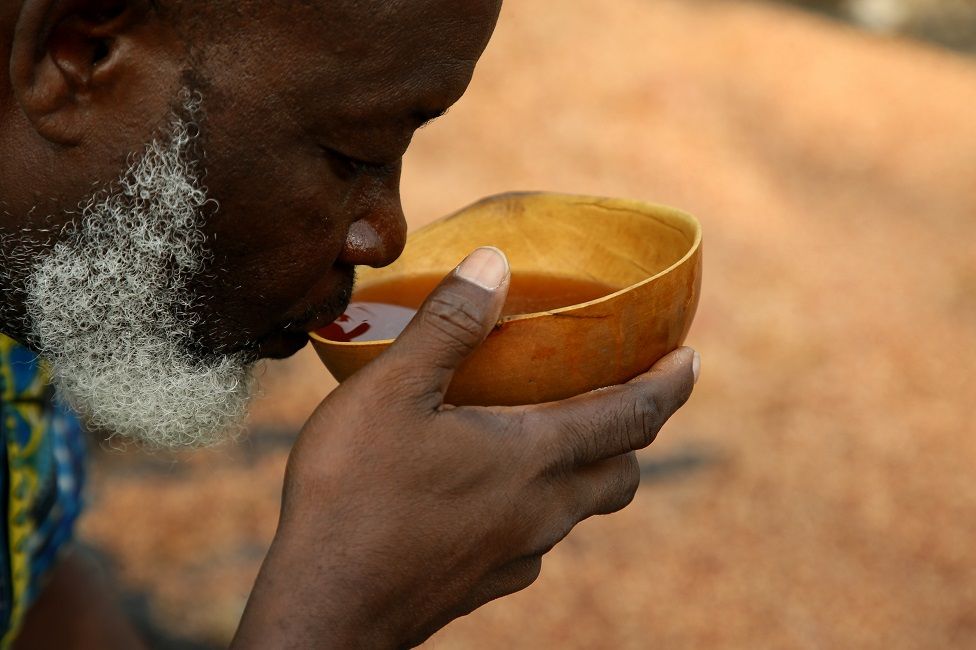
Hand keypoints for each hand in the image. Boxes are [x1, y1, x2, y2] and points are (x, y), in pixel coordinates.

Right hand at [233, 247, 697, 648]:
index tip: (689, 358)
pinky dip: (544, 503)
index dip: (670, 385)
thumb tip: (495, 262)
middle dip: (637, 429)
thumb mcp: (391, 390)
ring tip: (562, 431)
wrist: (325, 610)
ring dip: (591, 466)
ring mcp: (518, 553)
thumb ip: (449, 325)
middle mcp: (542, 509)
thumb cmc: (353, 496)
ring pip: (583, 506)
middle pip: (622, 469)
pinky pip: (540, 537)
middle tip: (627, 391)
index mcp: (533, 456)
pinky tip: (498, 491)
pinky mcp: (487, 582)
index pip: (633, 417)